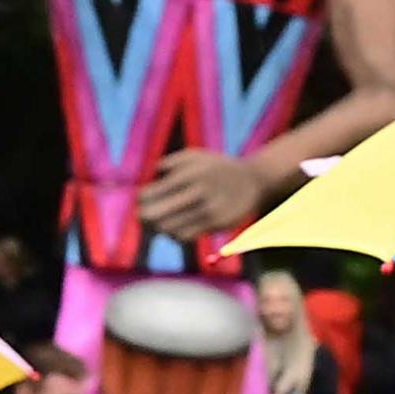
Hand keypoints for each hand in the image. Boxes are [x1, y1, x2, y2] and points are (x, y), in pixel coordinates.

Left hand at [137, 148, 276, 241]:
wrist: (253, 179)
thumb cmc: (216, 167)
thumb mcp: (194, 156)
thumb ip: (169, 163)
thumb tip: (150, 177)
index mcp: (186, 175)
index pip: (149, 195)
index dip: (141, 200)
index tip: (143, 201)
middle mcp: (196, 192)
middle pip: (154, 215)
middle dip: (144, 218)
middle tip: (144, 217)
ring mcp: (207, 210)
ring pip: (168, 229)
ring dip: (160, 228)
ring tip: (161, 222)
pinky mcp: (216, 224)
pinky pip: (185, 236)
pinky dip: (176, 235)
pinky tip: (177, 228)